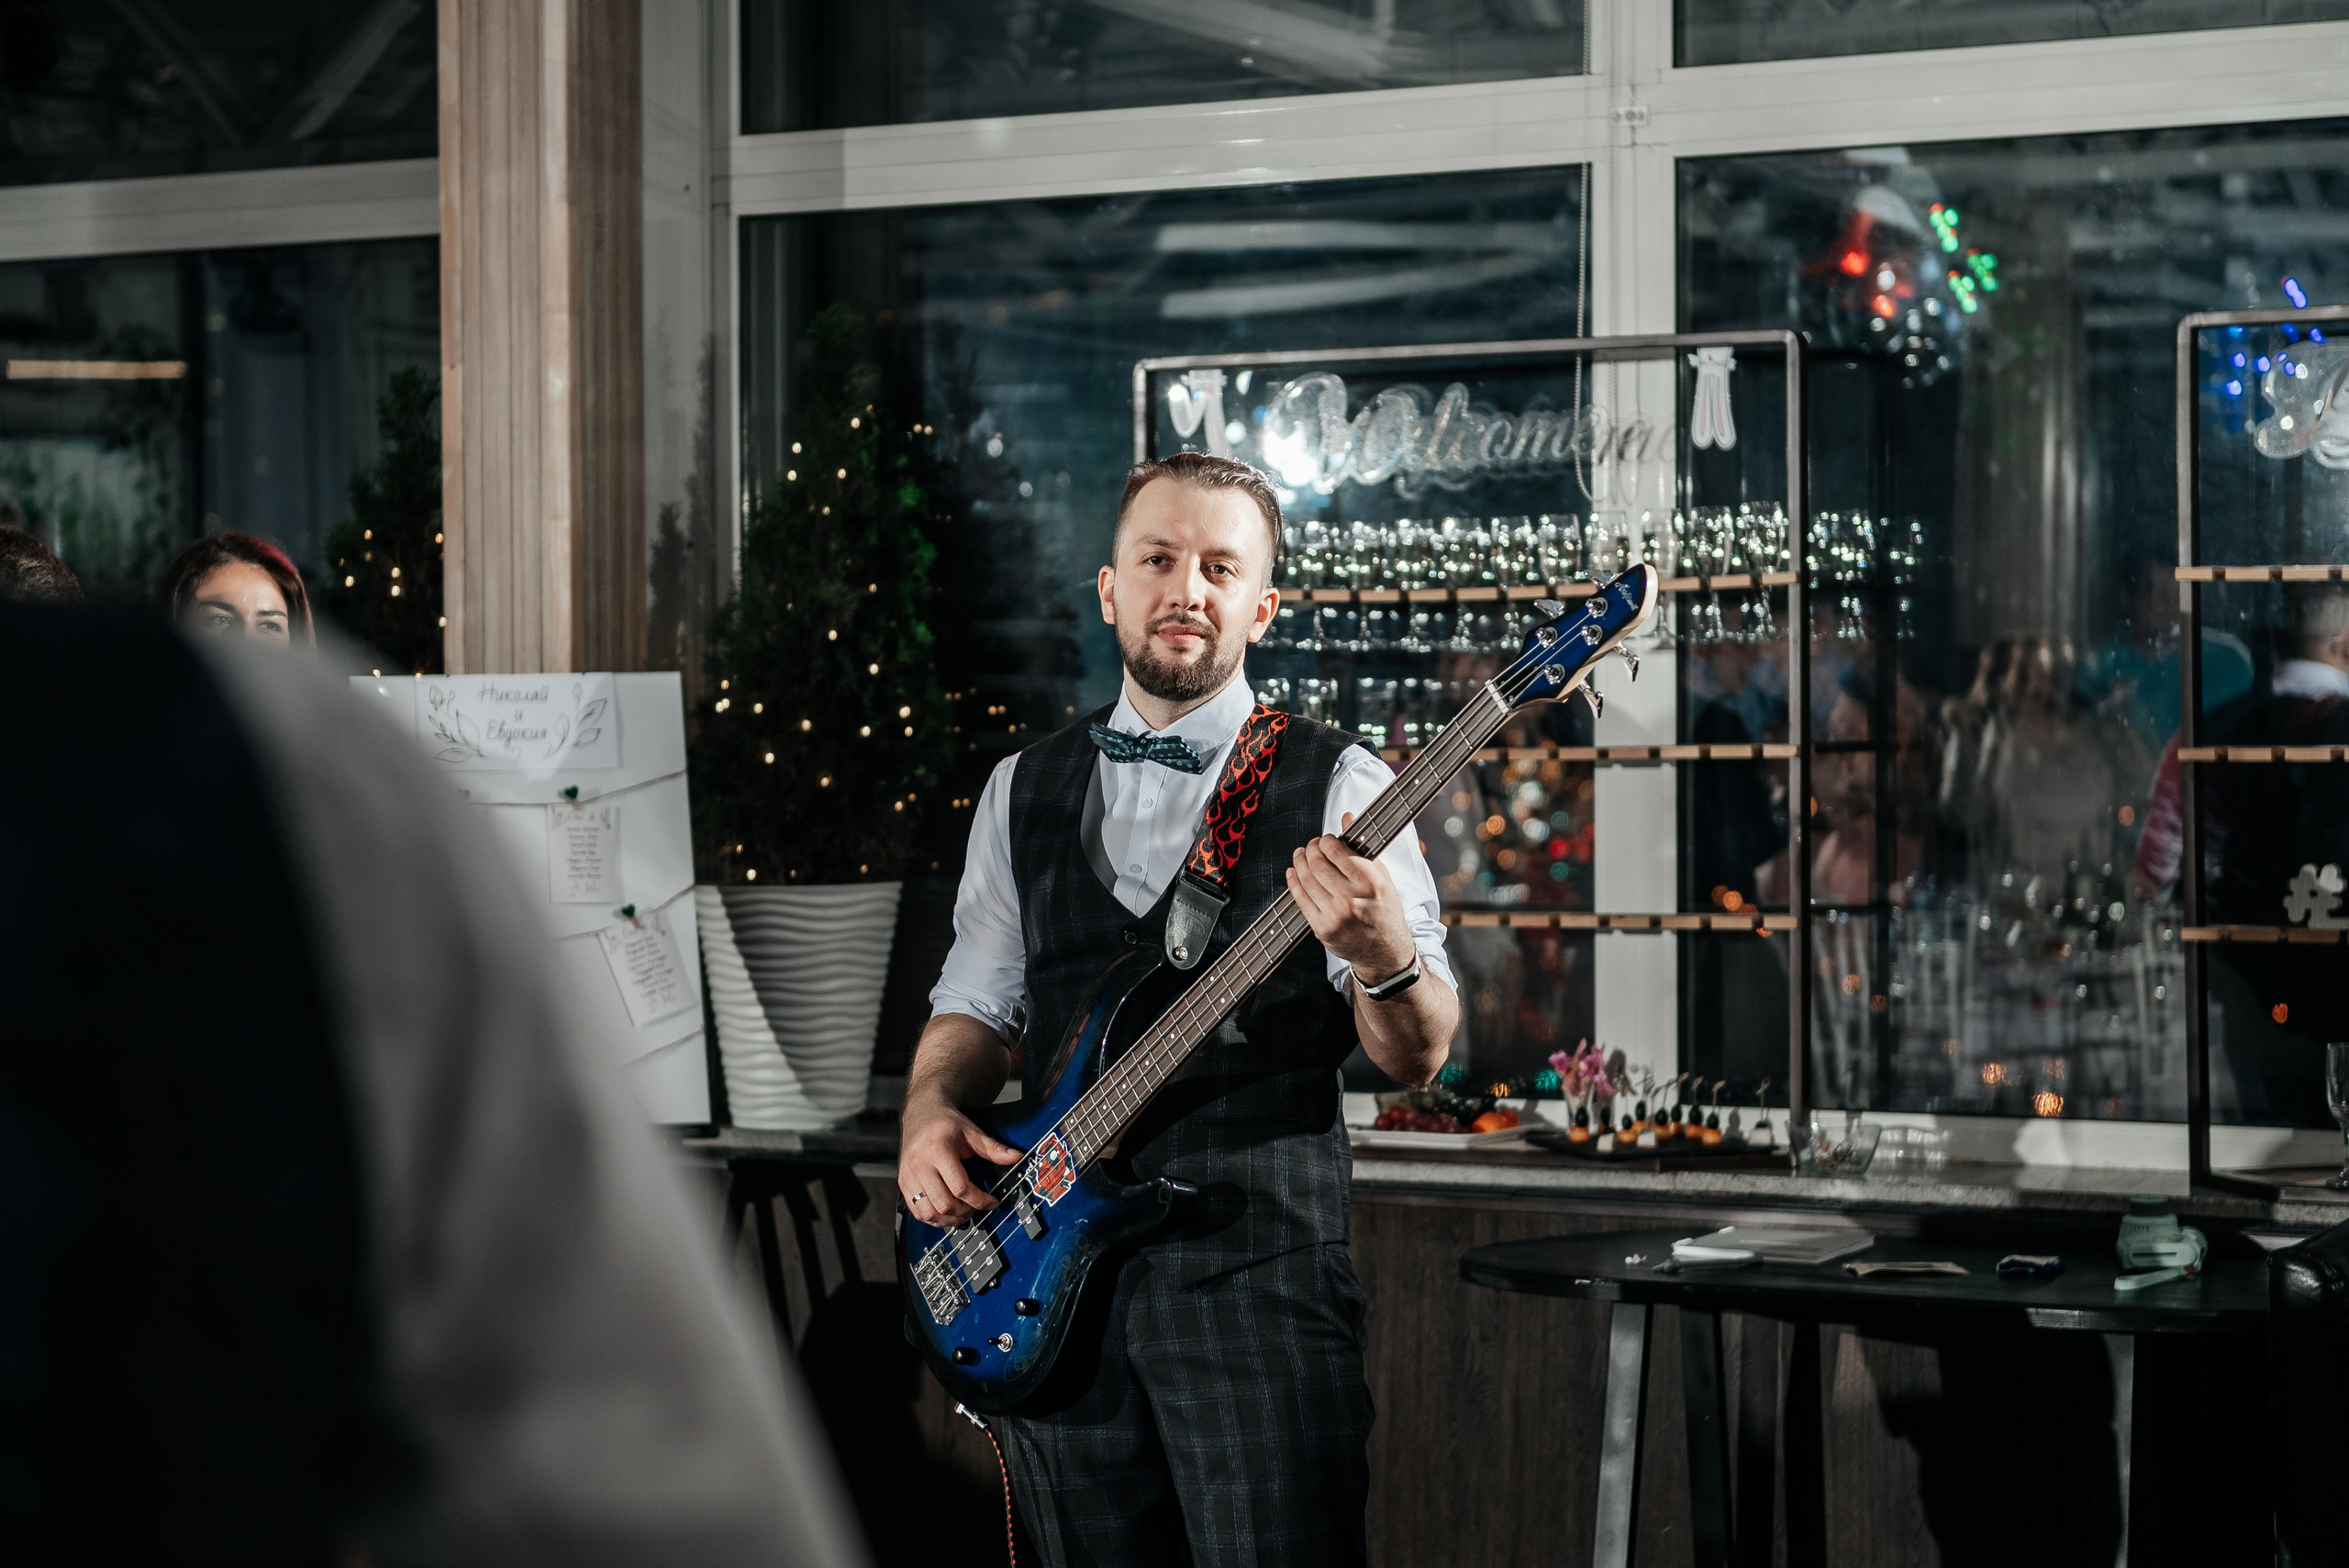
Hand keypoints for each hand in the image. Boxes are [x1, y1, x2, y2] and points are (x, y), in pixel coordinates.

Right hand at [898, 1090, 1022, 1226]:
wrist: (921, 1113)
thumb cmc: (947, 1123)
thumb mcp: (972, 1132)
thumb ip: (994, 1148)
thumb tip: (1016, 1157)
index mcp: (938, 1151)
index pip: (960, 1188)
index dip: (979, 1200)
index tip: (992, 1201)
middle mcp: (919, 1165)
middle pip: (944, 1204)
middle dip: (965, 1211)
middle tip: (977, 1207)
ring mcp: (908, 1176)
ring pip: (929, 1212)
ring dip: (949, 1219)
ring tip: (964, 1211)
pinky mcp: (903, 1183)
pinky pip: (917, 1211)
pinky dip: (933, 1218)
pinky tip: (947, 1211)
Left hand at [1287, 811, 1415, 988]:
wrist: (1384, 952)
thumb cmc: (1384, 911)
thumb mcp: (1382, 877)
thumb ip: (1362, 847)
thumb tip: (1346, 816)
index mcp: (1371, 882)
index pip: (1337, 851)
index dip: (1327, 841)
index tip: (1326, 839)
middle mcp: (1352, 898)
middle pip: (1318, 863)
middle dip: (1311, 849)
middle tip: (1311, 846)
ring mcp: (1335, 915)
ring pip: (1306, 879)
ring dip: (1299, 862)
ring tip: (1300, 855)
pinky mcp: (1322, 928)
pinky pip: (1300, 899)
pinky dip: (1293, 882)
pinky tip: (1293, 873)